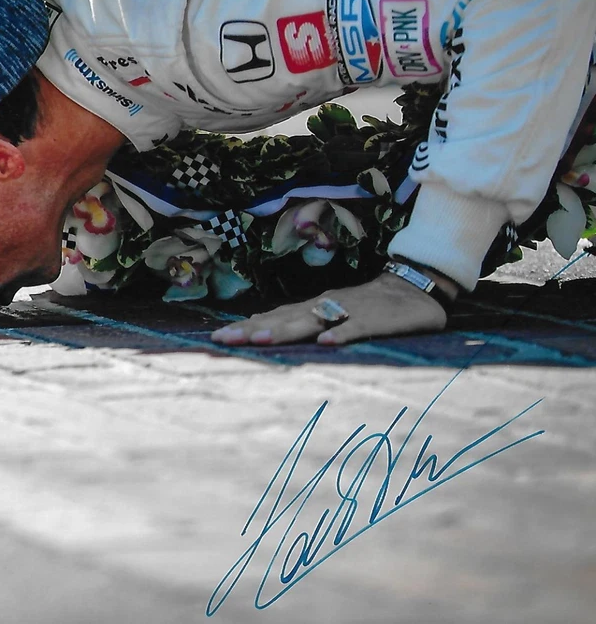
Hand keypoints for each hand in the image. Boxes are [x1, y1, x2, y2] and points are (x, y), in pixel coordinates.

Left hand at [211, 271, 452, 346]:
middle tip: (225, 340)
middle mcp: (324, 306)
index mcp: (313, 308)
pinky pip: (356, 328)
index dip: (246, 328)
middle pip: (283, 320)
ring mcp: (348, 312)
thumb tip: (264, 332)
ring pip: (312, 321)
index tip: (218, 338)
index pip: (273, 317)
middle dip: (253, 330)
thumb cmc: (367, 306)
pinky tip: (326, 343)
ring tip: (261, 340)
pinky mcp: (374, 320)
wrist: (413, 288)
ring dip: (286, 331)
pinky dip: (341, 334)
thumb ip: (302, 323)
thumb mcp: (331, 313)